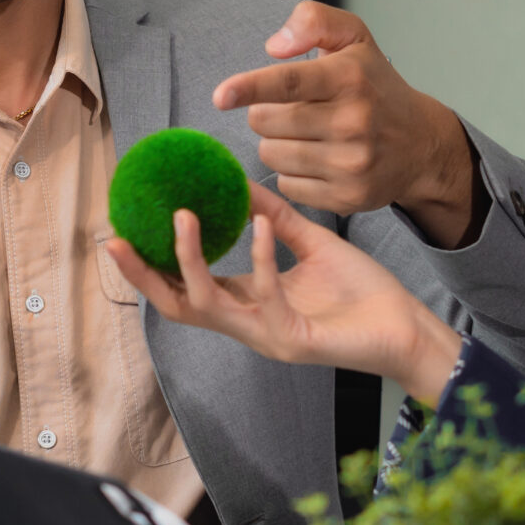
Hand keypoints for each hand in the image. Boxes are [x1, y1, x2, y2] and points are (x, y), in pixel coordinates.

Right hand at [104, 183, 463, 400]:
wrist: (407, 328)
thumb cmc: (363, 293)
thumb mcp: (312, 244)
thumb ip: (276, 218)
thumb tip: (240, 182)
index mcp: (246, 304)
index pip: (183, 287)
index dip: (149, 265)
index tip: (122, 229)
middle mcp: (247, 325)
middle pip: (176, 305)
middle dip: (142, 275)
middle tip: (117, 238)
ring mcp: (266, 337)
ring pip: (206, 306)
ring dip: (188, 260)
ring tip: (182, 216)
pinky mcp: (293, 342)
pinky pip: (265, 295)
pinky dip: (260, 256)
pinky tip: (262, 224)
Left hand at [214, 1, 484, 245]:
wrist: (422, 144)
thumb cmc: (376, 85)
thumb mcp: (354, 37)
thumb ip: (313, 21)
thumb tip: (274, 47)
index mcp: (349, 77)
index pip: (289, 82)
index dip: (250, 88)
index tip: (220, 96)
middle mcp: (353, 121)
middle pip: (266, 123)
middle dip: (264, 114)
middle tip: (289, 109)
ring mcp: (351, 163)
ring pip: (272, 155)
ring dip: (276, 143)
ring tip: (305, 134)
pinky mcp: (347, 197)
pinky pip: (287, 186)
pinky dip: (292, 173)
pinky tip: (315, 160)